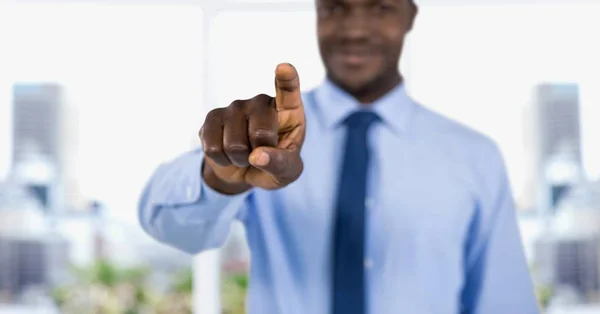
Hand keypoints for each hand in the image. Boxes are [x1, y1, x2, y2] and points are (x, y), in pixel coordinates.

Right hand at [199, 63, 305, 193]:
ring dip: (240, 160)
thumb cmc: (275, 165)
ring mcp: (236, 107)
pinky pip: (213, 148)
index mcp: (288, 110)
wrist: (245, 170)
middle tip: (262, 154)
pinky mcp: (213, 116)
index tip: (284, 68)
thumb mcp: (288, 171)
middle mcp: (261, 102)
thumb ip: (281, 164)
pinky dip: (221, 160)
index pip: (288, 90)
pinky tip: (227, 154)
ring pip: (234, 144)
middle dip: (261, 154)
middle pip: (261, 133)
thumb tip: (257, 156)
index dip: (287, 79)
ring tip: (245, 154)